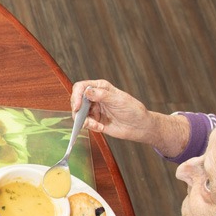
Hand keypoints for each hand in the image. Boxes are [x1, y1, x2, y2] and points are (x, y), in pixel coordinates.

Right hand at [71, 78, 188, 153]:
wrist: (139, 126)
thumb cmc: (133, 110)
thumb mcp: (118, 100)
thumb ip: (102, 95)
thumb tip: (86, 91)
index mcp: (100, 88)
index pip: (81, 87)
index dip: (76, 95)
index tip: (78, 106)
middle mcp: (95, 97)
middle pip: (76, 100)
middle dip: (78, 110)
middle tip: (83, 119)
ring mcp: (94, 109)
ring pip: (78, 113)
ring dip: (84, 120)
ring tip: (96, 125)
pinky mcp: (94, 121)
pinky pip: (85, 123)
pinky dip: (90, 126)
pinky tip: (100, 128)